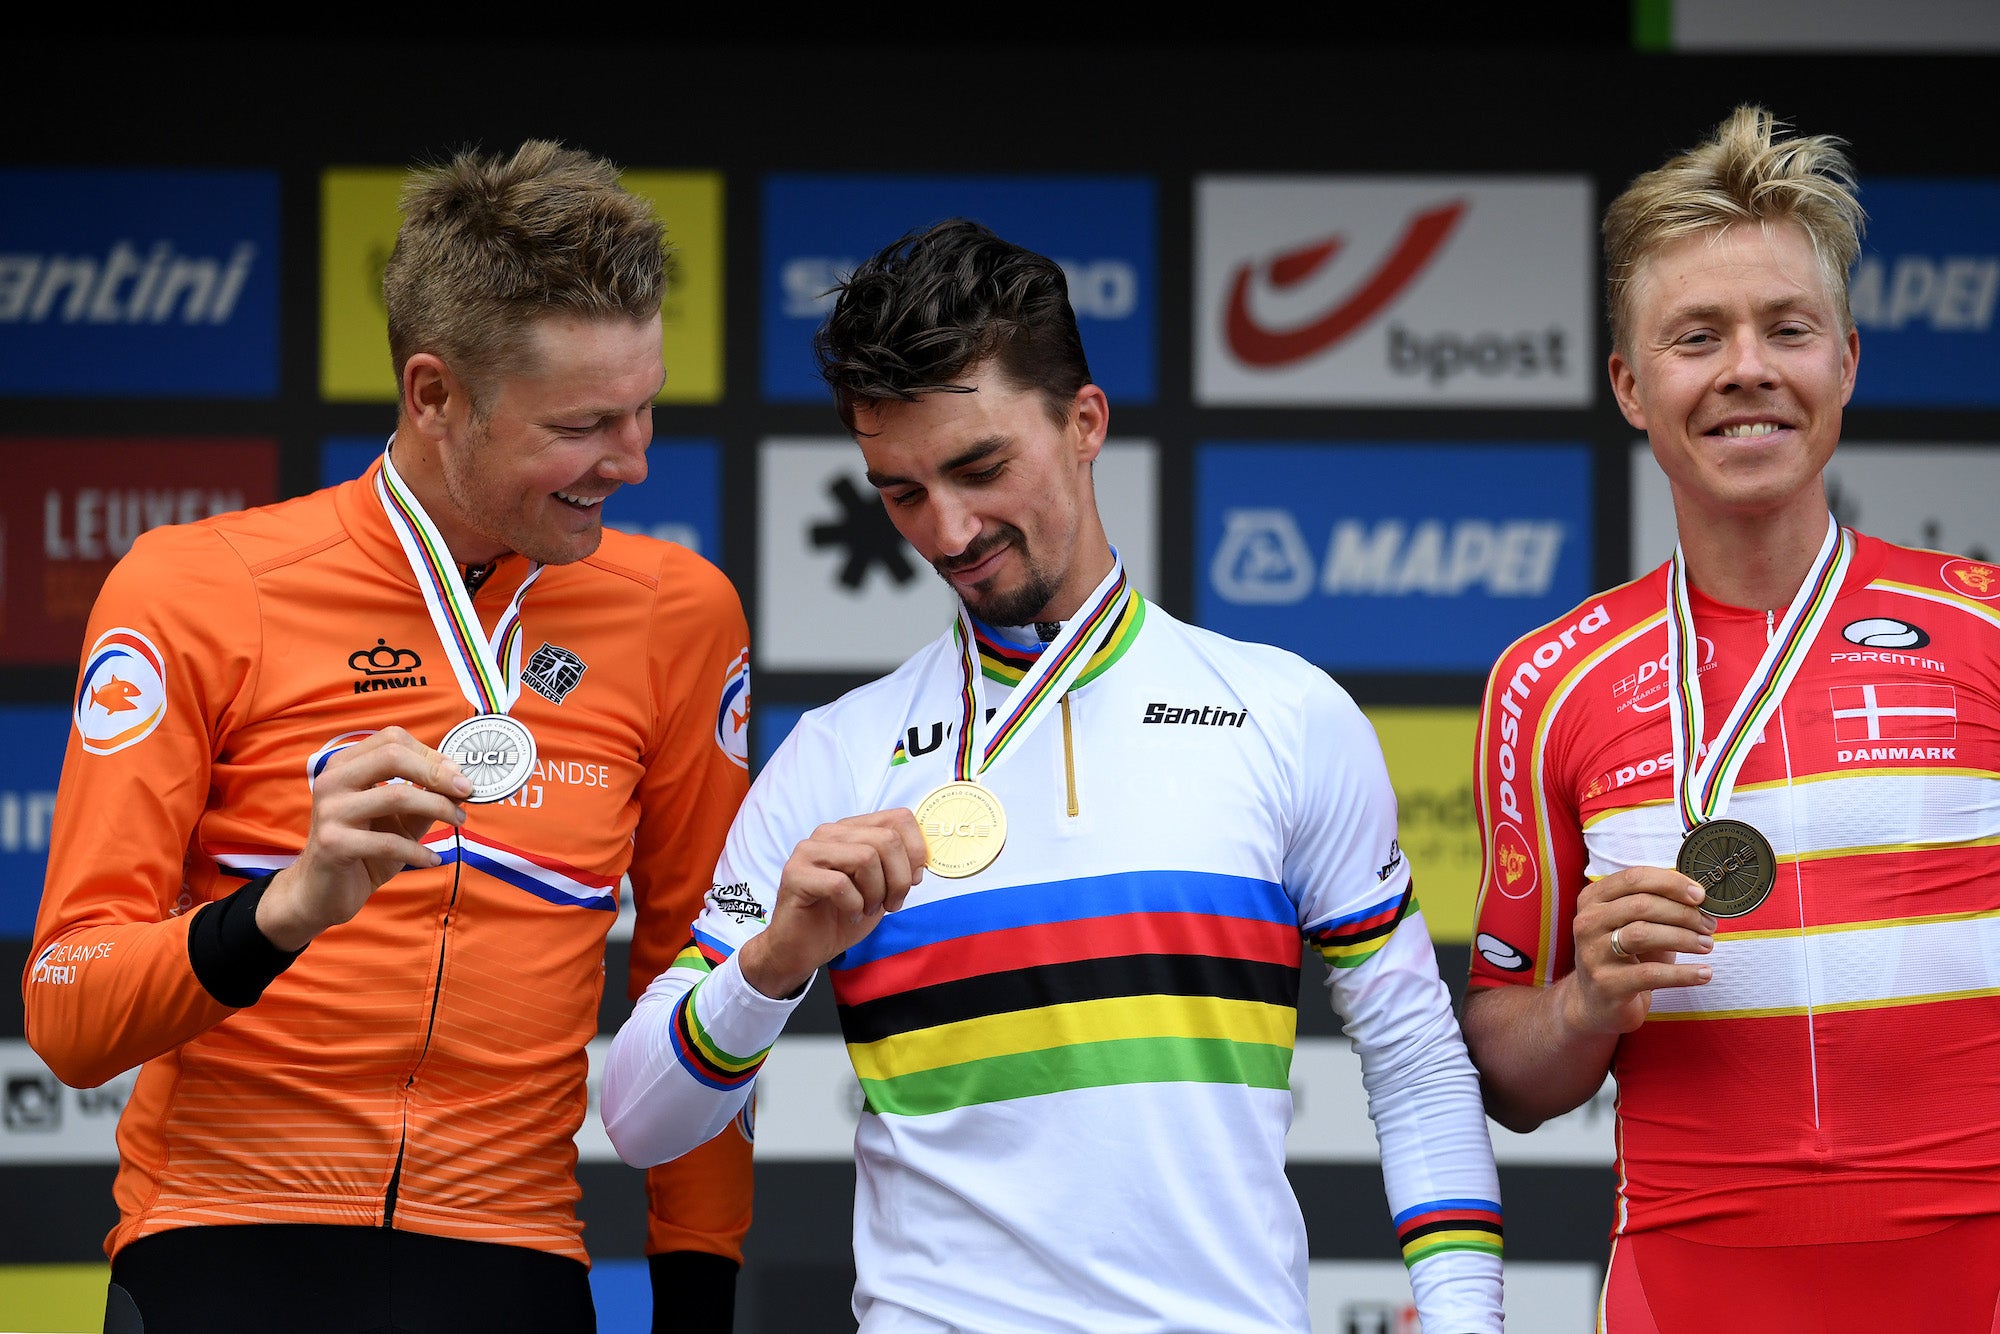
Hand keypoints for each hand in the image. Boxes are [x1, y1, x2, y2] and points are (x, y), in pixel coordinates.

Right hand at [255, 727, 471, 950]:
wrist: (322, 892)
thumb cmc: (364, 849)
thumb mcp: (400, 819)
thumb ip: (426, 798)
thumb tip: (462, 783)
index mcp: (346, 765)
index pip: (392, 740)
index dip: (431, 753)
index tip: (458, 775)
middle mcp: (333, 780)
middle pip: (392, 756)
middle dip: (437, 772)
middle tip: (467, 790)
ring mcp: (330, 811)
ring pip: (396, 795)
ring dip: (438, 807)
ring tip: (459, 821)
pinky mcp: (332, 843)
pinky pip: (388, 841)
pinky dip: (419, 850)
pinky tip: (434, 859)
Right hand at [737, 810, 926, 999]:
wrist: (802, 947)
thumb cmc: (841, 915)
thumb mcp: (880, 888)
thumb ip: (899, 867)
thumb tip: (922, 861)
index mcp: (852, 829)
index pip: (899, 818)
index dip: (916, 851)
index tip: (913, 880)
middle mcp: (829, 832)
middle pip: (887, 839)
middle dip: (899, 879)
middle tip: (890, 903)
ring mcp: (809, 851)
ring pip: (866, 857)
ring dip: (875, 893)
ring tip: (866, 908)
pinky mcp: (795, 874)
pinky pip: (840, 884)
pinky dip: (854, 905)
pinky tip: (849, 914)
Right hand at [1559, 865, 1716, 1035]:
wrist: (1597, 1003)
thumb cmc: (1624, 957)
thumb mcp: (1634, 925)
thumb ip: (1657, 905)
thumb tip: (1700, 896)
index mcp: (1593, 899)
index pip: (1634, 878)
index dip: (1672, 883)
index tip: (1700, 895)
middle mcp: (1588, 922)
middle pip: (1641, 905)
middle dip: (1683, 913)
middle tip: (1709, 925)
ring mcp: (1593, 953)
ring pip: (1643, 934)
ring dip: (1684, 938)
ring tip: (1707, 945)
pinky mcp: (1606, 984)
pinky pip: (1650, 974)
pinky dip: (1683, 973)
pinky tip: (1704, 973)